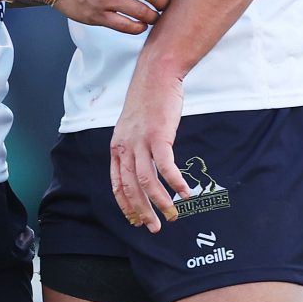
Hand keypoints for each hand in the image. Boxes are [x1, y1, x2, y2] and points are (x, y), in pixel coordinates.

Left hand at [109, 59, 190, 231]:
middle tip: (155, 227)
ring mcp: (141, 142)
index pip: (118, 184)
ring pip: (147, 182)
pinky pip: (166, 167)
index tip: (136, 220)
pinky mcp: (159, 136)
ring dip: (160, 202)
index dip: (127, 205)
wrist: (157, 74)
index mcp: (117, 147)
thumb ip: (134, 147)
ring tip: (172, 215)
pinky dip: (175, 183)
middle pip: (131, 188)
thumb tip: (142, 166)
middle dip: (143, 212)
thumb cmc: (149, 100)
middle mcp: (125, 147)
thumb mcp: (133, 127)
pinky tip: (185, 194)